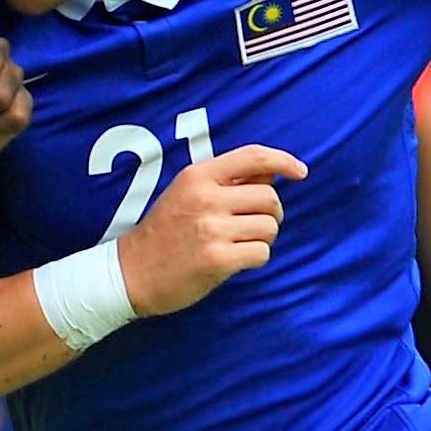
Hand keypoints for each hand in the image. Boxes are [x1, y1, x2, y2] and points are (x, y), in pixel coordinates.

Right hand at [118, 147, 302, 316]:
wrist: (130, 273)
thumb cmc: (165, 232)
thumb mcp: (188, 193)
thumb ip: (229, 180)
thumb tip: (272, 169)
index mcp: (199, 176)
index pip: (253, 157)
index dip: (284, 160)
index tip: (300, 172)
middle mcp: (206, 198)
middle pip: (269, 197)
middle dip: (270, 213)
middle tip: (251, 226)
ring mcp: (211, 229)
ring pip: (269, 226)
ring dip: (262, 238)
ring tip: (239, 244)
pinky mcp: (217, 259)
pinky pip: (261, 253)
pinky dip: (255, 258)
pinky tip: (235, 261)